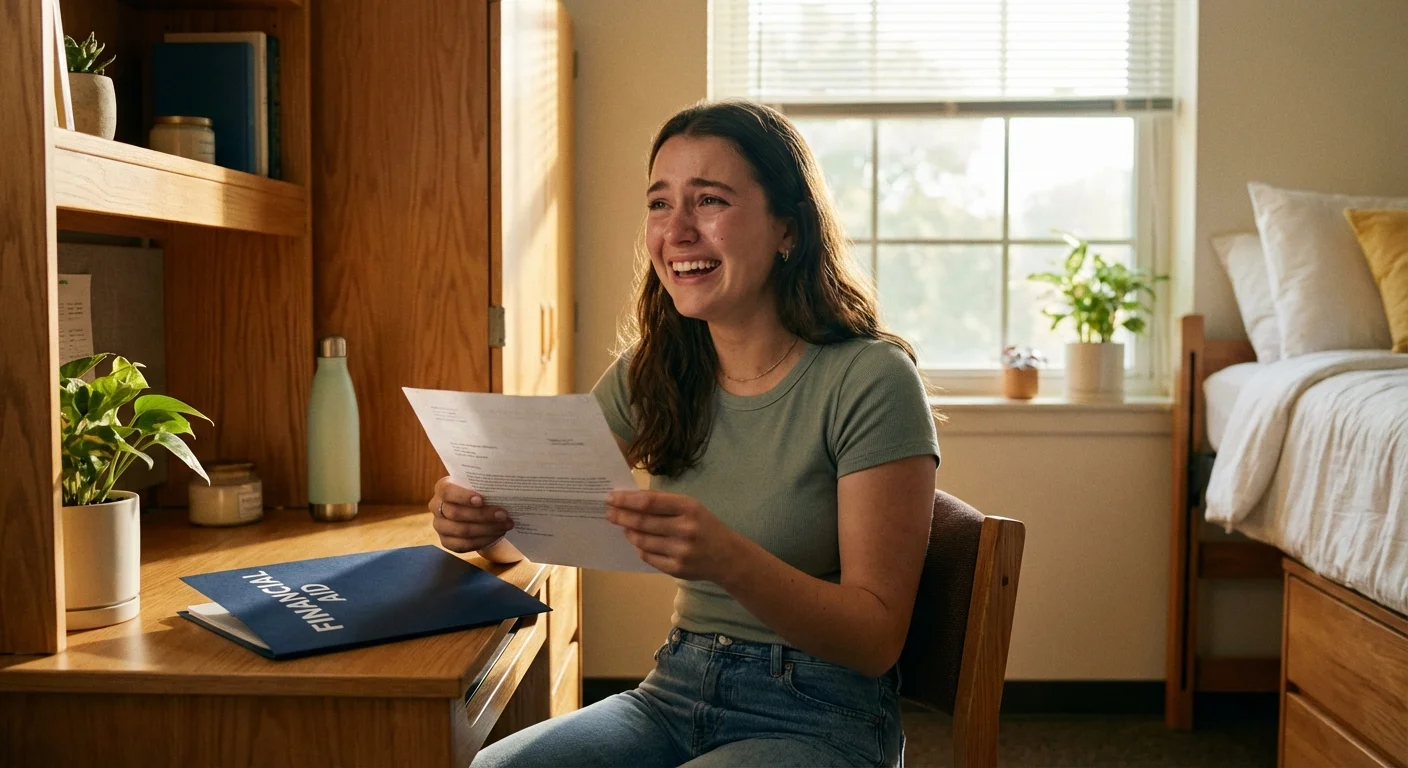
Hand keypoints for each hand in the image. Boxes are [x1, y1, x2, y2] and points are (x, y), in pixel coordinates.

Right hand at [429, 477, 514, 554]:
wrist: (474, 509)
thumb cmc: (478, 492)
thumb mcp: (478, 485)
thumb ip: (484, 485)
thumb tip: (503, 488)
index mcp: (442, 488)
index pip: (447, 492)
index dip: (463, 496)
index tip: (481, 500)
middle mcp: (436, 507)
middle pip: (456, 513)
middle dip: (483, 515)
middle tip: (503, 515)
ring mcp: (440, 526)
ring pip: (462, 531)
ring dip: (487, 529)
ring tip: (505, 525)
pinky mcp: (446, 542)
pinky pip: (464, 544)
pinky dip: (484, 540)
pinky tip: (497, 534)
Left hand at [605, 490, 743, 580]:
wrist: (728, 557)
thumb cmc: (705, 526)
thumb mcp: (691, 506)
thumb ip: (663, 501)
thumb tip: (630, 497)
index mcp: (688, 508)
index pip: (649, 503)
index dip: (626, 500)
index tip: (611, 498)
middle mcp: (685, 530)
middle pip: (642, 522)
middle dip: (621, 516)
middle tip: (609, 512)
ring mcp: (680, 551)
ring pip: (642, 541)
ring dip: (628, 533)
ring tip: (623, 527)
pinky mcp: (676, 569)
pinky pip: (648, 557)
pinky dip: (640, 548)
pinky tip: (638, 542)